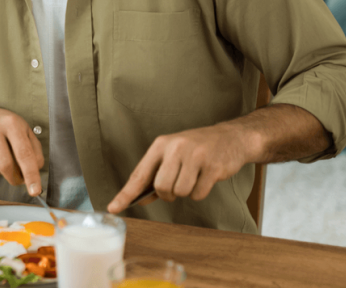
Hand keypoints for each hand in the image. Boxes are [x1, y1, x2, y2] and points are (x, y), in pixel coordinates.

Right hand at [0, 106, 44, 196]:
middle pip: (5, 165)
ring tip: (0, 162)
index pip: (23, 154)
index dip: (31, 175)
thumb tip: (35, 172)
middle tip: (18, 179)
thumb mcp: (24, 131)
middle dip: (14, 178)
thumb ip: (34, 151)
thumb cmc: (4, 125)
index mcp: (11, 123)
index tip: (35, 191)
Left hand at [107, 123, 256, 212]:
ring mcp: (195, 156)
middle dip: (168, 194)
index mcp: (161, 144)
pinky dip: (200, 192)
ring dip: (186, 193)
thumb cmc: (197, 149)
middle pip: (161, 187)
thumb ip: (156, 174)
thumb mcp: (173, 154)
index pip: (139, 174)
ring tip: (194, 177)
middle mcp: (176, 148)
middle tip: (177, 185)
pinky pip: (198, 194)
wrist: (231, 138)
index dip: (125, 194)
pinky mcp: (212, 167)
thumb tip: (140, 198)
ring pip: (180, 193)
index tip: (114, 208)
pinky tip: (206, 178)